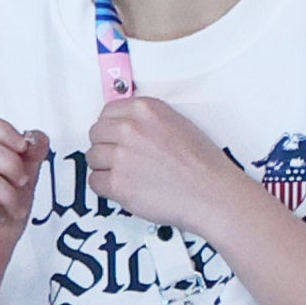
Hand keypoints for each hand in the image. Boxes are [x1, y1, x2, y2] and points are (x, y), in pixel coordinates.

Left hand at [87, 96, 245, 232]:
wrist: (212, 194)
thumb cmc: (203, 165)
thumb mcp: (177, 125)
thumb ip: (146, 121)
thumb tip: (124, 124)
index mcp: (145, 110)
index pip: (106, 112)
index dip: (111, 127)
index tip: (115, 136)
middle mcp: (130, 129)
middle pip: (96, 134)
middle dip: (106, 146)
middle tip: (122, 158)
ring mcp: (121, 156)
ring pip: (92, 157)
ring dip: (105, 167)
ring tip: (128, 174)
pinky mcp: (117, 183)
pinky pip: (94, 181)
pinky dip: (107, 187)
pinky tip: (126, 187)